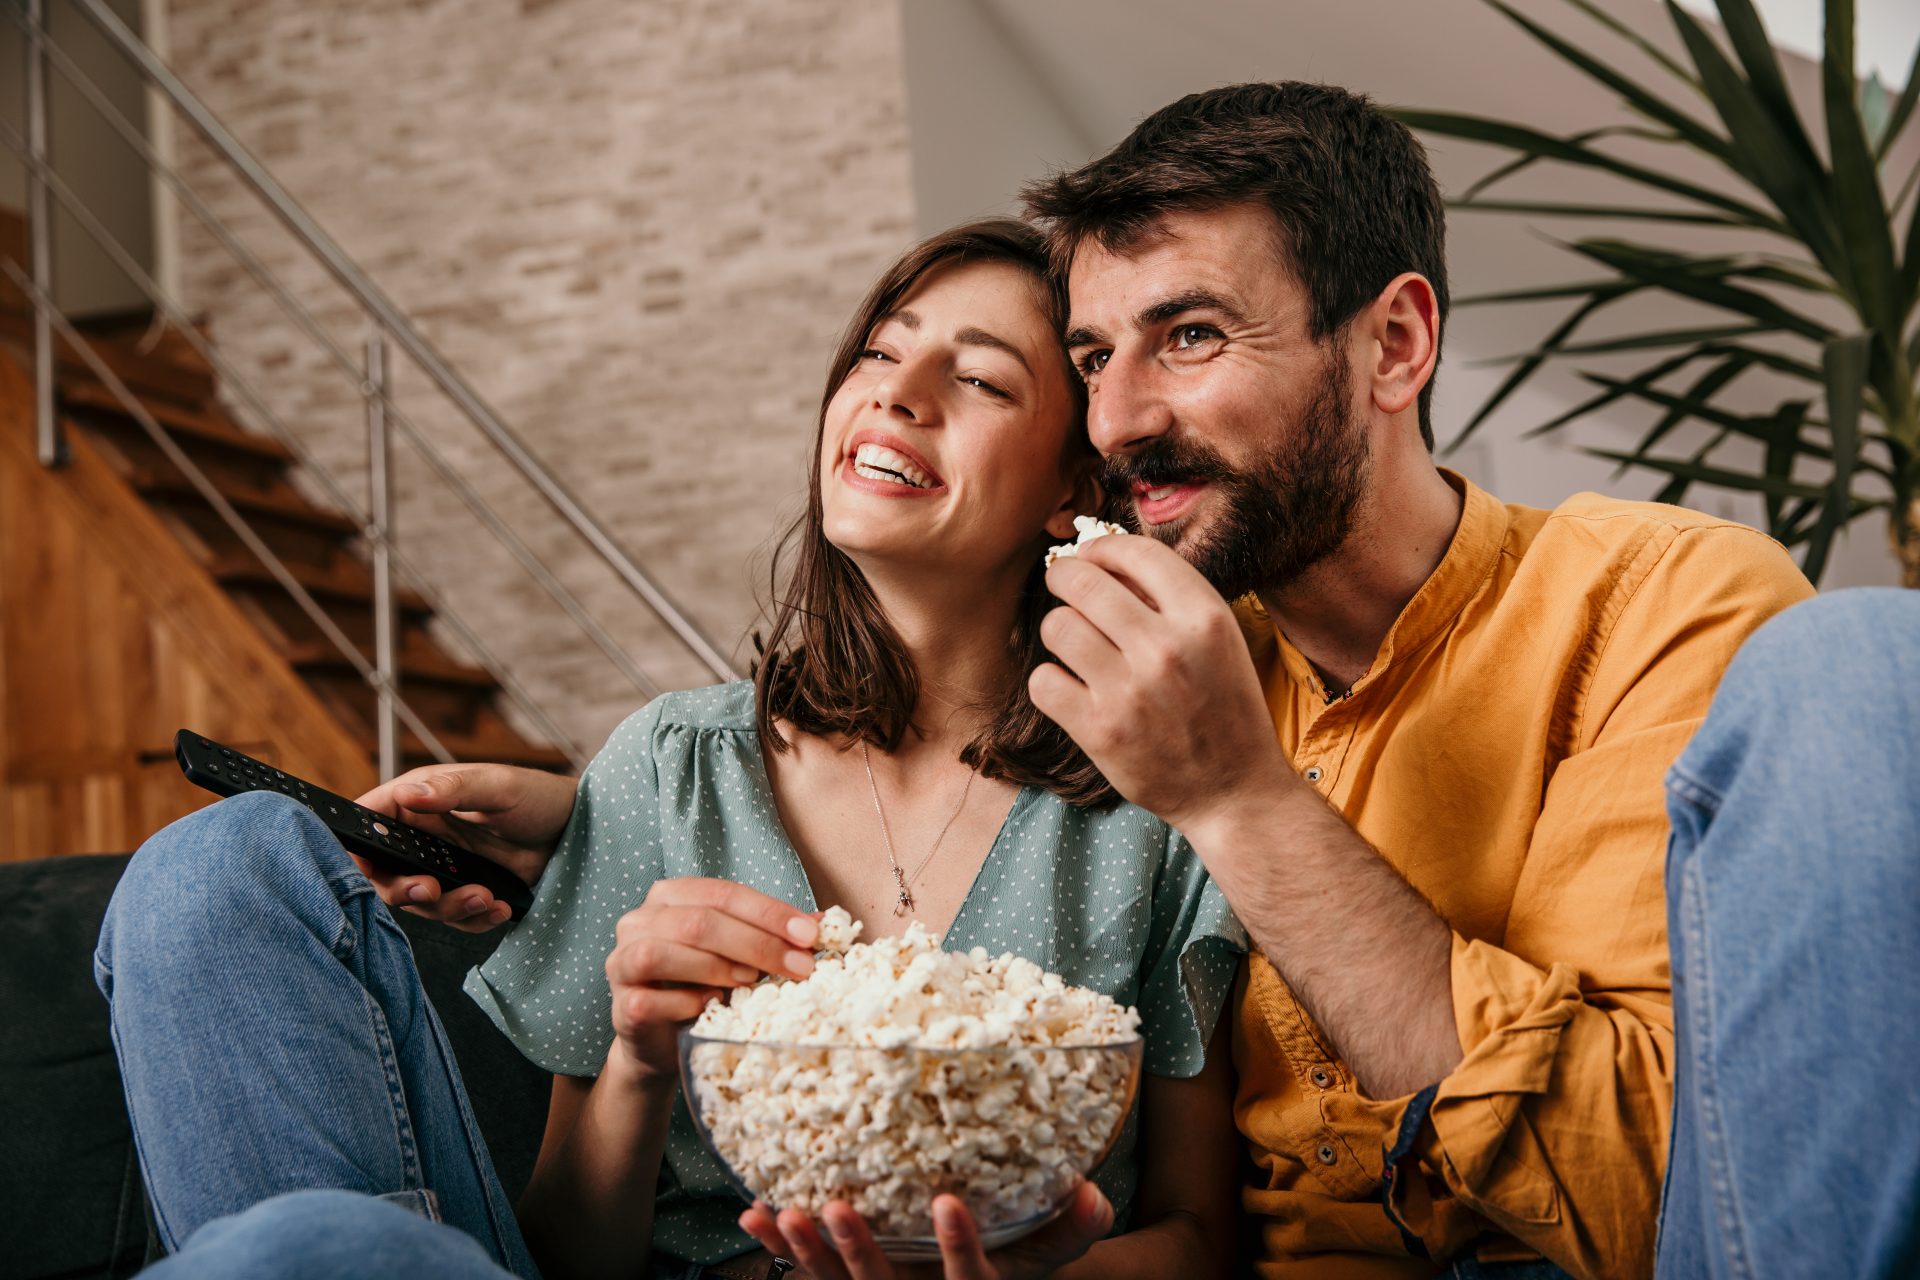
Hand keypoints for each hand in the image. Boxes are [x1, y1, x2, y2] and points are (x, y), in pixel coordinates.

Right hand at [353, 763, 576, 931]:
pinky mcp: (467, 889)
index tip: (361, 868)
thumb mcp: (498, 786)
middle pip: (386, 873)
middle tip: (432, 890)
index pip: (368, 822)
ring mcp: (444, 865)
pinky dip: (475, 918)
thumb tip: (410, 794)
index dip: (355, 846)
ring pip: (422, 901)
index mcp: (420, 800)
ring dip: (450, 906)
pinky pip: (456, 916)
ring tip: (485, 896)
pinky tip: (499, 908)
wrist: (577, 830)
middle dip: (404, 889)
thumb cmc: (537, 795)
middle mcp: (424, 836)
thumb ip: (453, 790)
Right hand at [605, 878, 819, 1078]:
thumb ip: (772, 934)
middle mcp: (639, 921)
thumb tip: (824, 924)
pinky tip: (712, 1008)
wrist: (666, 1042)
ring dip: (717, 967)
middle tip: (799, 966)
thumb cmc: (705, 987)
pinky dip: (687, 1003)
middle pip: (699, 922)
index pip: (724, 893)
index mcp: (671, 896)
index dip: (770, 913)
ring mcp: (621, 961)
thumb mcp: (741, 955)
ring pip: (664, 952)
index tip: (811, 935)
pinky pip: (650, 1000)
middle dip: (757, 943)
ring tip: (753, 981)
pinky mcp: (621, 1005)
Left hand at [738, 1183, 1112, 1279]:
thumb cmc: (1013, 1265)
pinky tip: (755, 1217)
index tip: (946, 1202)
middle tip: (836, 1207)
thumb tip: (1095, 1193)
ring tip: (782, 1214)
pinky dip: (783, 1250)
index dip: (959, 1249)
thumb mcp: (1044, 1255)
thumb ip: (1069, 1229)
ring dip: (808, 1254)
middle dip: (859, 1252)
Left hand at [1030, 535, 1294, 834]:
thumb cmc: (1224, 708)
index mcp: (1204, 617)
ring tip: (1075, 645)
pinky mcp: (1100, 731)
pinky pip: (1043, 681)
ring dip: (1059, 630)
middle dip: (1063, 576)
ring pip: (1057, 626)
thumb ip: (1170, 600)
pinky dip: (1050, 682)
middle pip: (1082, 581)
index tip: (1089, 556)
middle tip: (1061, 584)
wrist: (1234, 790)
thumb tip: (1103, 562)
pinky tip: (1070, 688)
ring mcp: (1130, 691)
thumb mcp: (1219, 641)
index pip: (1135, 552)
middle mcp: (1167, 648)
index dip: (1102, 547)